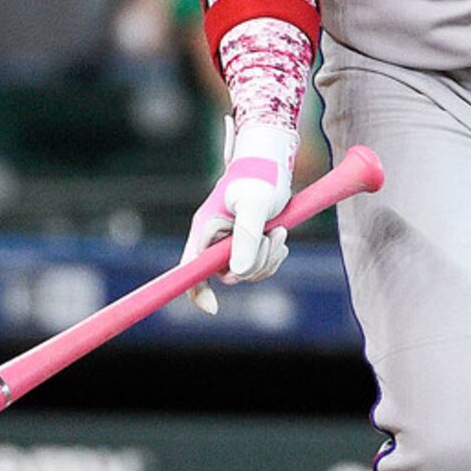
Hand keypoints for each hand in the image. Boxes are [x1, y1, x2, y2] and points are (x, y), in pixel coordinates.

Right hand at [179, 119, 295, 316]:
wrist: (273, 162)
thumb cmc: (261, 177)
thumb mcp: (256, 207)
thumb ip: (247, 238)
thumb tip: (240, 274)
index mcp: (205, 229)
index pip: (190, 269)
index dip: (197, 292)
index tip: (213, 308)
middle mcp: (214, 239)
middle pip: (229, 276)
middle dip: (255, 263)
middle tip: (272, 238)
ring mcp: (231, 243)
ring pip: (248, 273)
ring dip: (269, 258)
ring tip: (279, 231)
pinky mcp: (248, 243)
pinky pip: (260, 266)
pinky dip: (274, 256)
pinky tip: (281, 236)